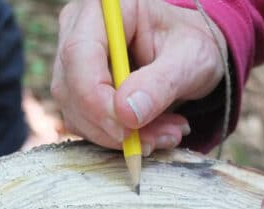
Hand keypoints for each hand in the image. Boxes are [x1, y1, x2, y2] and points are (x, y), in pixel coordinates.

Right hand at [51, 0, 224, 154]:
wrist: (189, 55)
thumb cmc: (191, 46)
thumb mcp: (191, 60)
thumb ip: (161, 84)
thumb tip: (127, 113)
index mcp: (106, 9)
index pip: (79, 54)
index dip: (96, 99)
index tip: (128, 130)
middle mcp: (78, 29)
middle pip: (71, 87)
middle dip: (112, 125)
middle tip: (159, 139)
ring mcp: (72, 61)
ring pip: (75, 112)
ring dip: (118, 136)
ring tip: (166, 133)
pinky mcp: (76, 89)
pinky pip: (84, 123)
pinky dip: (117, 138)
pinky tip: (151, 133)